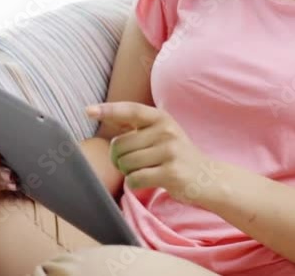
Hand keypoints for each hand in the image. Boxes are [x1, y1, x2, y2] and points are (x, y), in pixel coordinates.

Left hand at [85, 102, 220, 204]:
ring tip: (146, 171)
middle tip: (134, 163)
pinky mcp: (171, 173)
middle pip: (120, 145)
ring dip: (128, 172)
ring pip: (126, 164)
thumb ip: (135, 125)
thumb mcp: (161, 132)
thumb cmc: (175, 154)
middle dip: (119, 159)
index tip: (88, 110)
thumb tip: (98, 112)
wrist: (207, 177)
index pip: (129, 110)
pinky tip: (148, 181)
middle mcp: (166, 131)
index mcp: (161, 118)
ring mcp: (170, 151)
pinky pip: (135, 179)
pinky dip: (134, 184)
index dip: (108, 110)